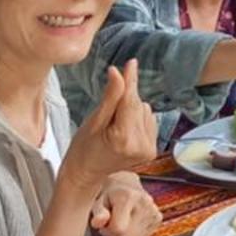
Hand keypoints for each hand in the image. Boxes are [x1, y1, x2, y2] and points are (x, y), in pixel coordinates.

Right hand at [63, 62, 156, 194]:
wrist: (87, 172)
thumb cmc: (84, 147)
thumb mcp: (93, 121)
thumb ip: (110, 97)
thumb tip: (118, 71)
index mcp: (124, 139)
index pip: (130, 101)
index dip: (130, 80)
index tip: (131, 62)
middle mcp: (141, 146)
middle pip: (137, 105)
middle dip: (124, 101)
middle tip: (106, 115)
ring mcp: (149, 150)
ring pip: (144, 111)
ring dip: (130, 111)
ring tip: (113, 126)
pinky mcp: (152, 150)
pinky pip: (148, 120)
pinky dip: (136, 119)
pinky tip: (123, 129)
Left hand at [90, 174, 160, 235]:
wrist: (126, 184)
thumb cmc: (109, 196)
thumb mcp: (98, 202)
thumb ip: (98, 214)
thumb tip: (97, 223)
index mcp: (128, 196)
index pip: (118, 229)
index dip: (107, 230)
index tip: (105, 222)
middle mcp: (144, 202)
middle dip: (116, 234)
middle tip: (113, 221)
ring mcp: (154, 210)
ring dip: (124, 235)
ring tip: (122, 220)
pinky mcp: (158, 217)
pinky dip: (133, 235)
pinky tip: (131, 222)